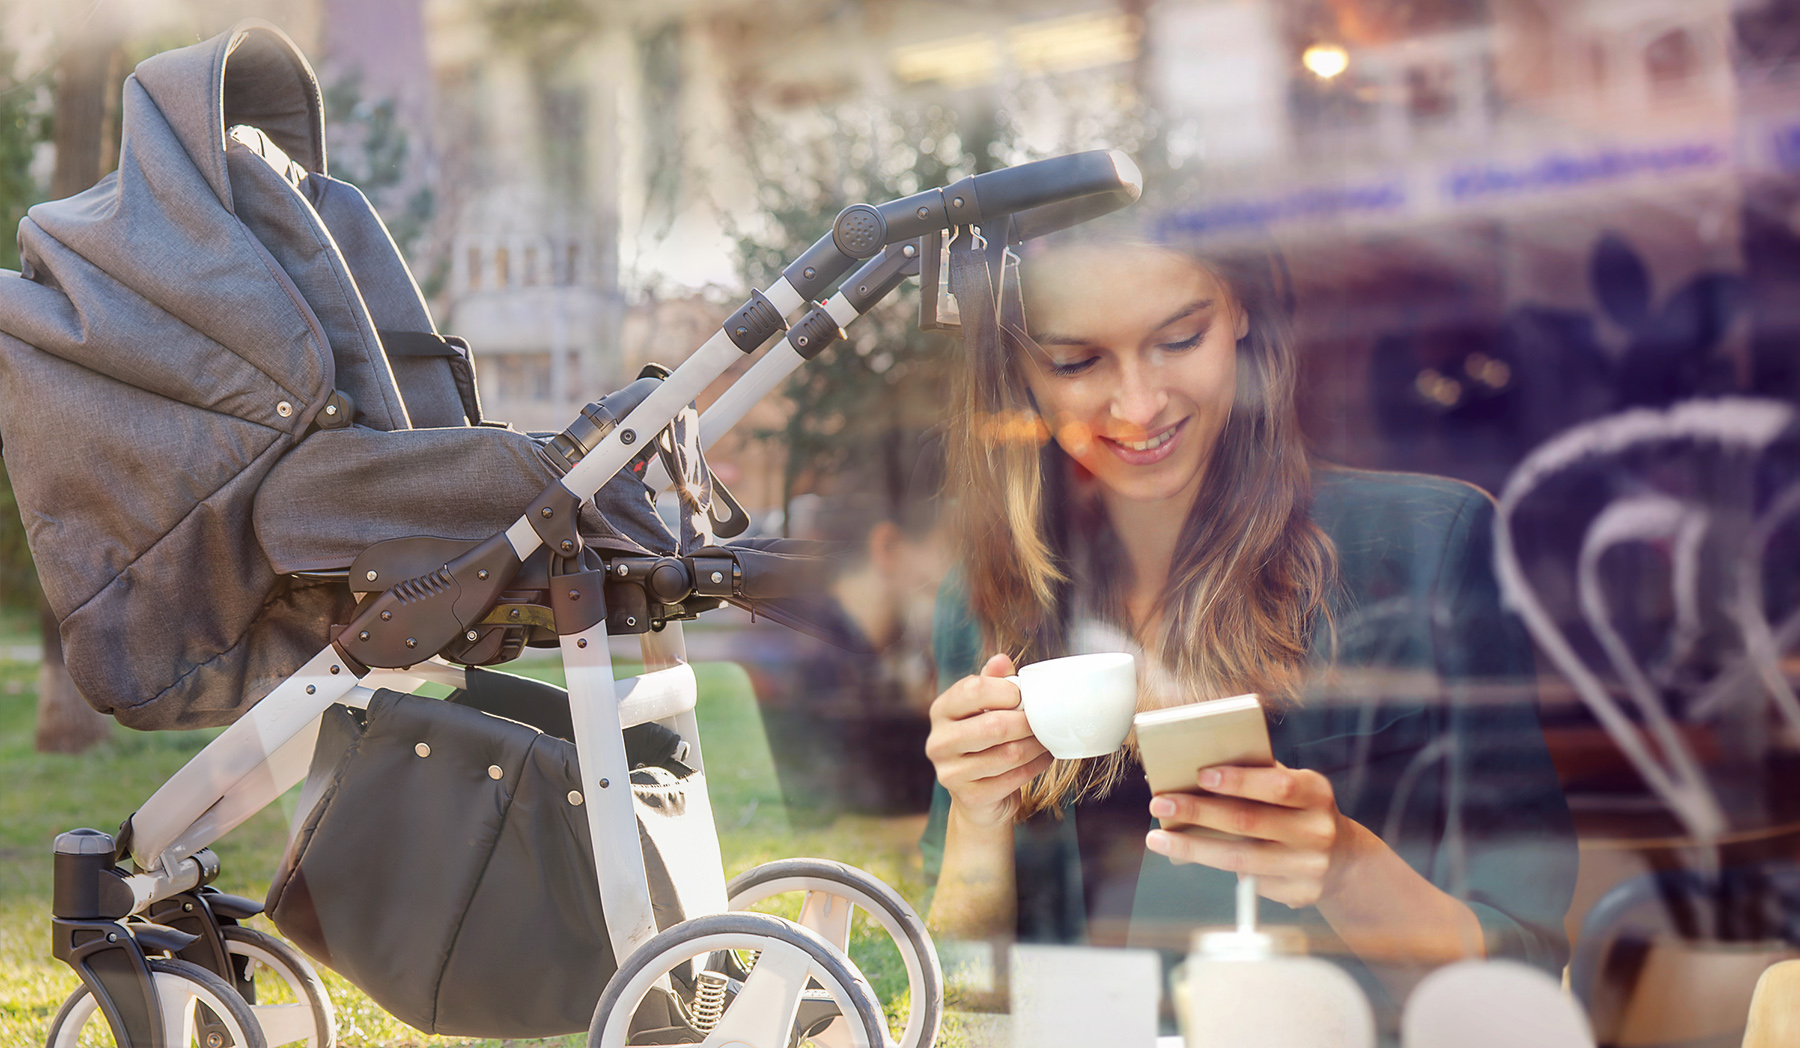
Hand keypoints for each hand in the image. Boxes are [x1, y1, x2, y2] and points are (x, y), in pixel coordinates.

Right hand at [926, 653, 1054, 828]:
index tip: (1023, 696)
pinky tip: (1043, 758)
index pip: (972, 689)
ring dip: (1036, 745)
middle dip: (1027, 722)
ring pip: (1008, 754)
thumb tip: (1001, 659)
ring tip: (1046, 739)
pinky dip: (1035, 766)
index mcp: (941, 711)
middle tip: (1044, 720)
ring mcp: (950, 773)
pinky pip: (1013, 778)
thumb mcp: (985, 708)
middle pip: (994, 725)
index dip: (1006, 690)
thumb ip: (992, 682)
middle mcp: (938, 742)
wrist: (979, 796)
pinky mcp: (970, 797)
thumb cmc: (985, 741)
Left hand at [1144, 763, 1356, 908]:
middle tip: (1161, 804)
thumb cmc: (1300, 812)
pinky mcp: (1299, 893)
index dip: (1238, 781)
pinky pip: (1248, 880)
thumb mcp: (1293, 788)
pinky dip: (1217, 866)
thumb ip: (1258, 777)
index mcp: (1316, 793)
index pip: (1277, 785)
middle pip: (1249, 822)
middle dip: (1198, 812)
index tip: (1201, 775)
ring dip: (1193, 848)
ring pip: (1240, 858)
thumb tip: (1197, 776)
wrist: (1343, 860)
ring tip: (1159, 839)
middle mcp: (1316, 830)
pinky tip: (1191, 857)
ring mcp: (1309, 866)